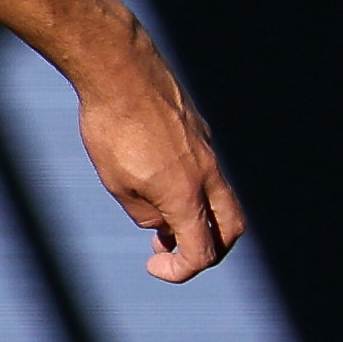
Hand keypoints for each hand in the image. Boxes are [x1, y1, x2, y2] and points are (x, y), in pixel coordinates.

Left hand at [77, 35, 244, 283]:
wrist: (120, 70)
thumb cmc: (111, 128)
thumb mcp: (117, 184)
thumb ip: (143, 213)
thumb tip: (160, 223)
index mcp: (186, 195)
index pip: (202, 252)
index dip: (181, 271)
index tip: (153, 265)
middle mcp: (207, 173)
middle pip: (231, 228)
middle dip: (210, 249)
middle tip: (172, 249)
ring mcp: (207, 149)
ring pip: (220, 197)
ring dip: (198, 217)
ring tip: (157, 215)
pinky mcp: (199, 130)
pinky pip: (206, 169)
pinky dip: (192, 187)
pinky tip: (155, 176)